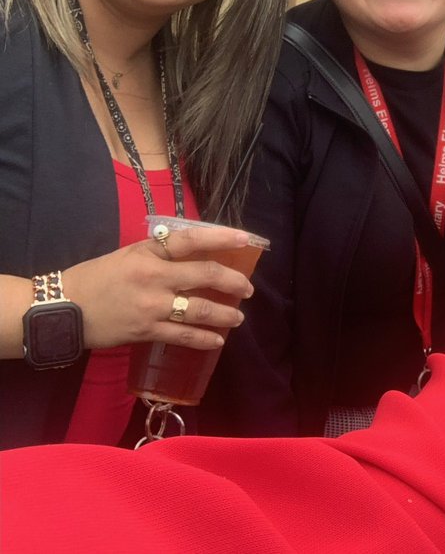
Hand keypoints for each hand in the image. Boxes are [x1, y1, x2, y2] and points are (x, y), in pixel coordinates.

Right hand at [62, 225, 254, 351]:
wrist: (62, 307)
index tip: (244, 238)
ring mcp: (152, 306)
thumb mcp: (127, 254)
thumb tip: (192, 253)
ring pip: (199, 309)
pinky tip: (216, 341)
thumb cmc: (96, 277)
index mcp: (148, 252)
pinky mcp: (146, 331)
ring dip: (224, 314)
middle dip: (233, 282)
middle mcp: (154, 277)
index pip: (191, 240)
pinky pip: (182, 335)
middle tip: (248, 289)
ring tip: (237, 318)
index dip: (220, 237)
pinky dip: (204, 339)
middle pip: (205, 275)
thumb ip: (159, 254)